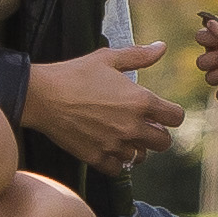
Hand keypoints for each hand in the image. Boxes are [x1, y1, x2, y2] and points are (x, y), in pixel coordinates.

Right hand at [23, 44, 183, 169]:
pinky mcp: (96, 157)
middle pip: (164, 142)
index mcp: (140, 101)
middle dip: (157, 133)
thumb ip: (138, 55)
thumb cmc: (74, 74)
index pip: (175, 117)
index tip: (162, 112)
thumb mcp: (107, 58)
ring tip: (124, 137)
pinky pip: (118, 169)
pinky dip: (116, 161)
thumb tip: (161, 47)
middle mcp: (132, 126)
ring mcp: (115, 144)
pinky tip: (109, 148)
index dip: (171, 114)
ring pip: (141, 157)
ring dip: (137, 148)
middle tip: (144, 126)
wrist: (41, 96)